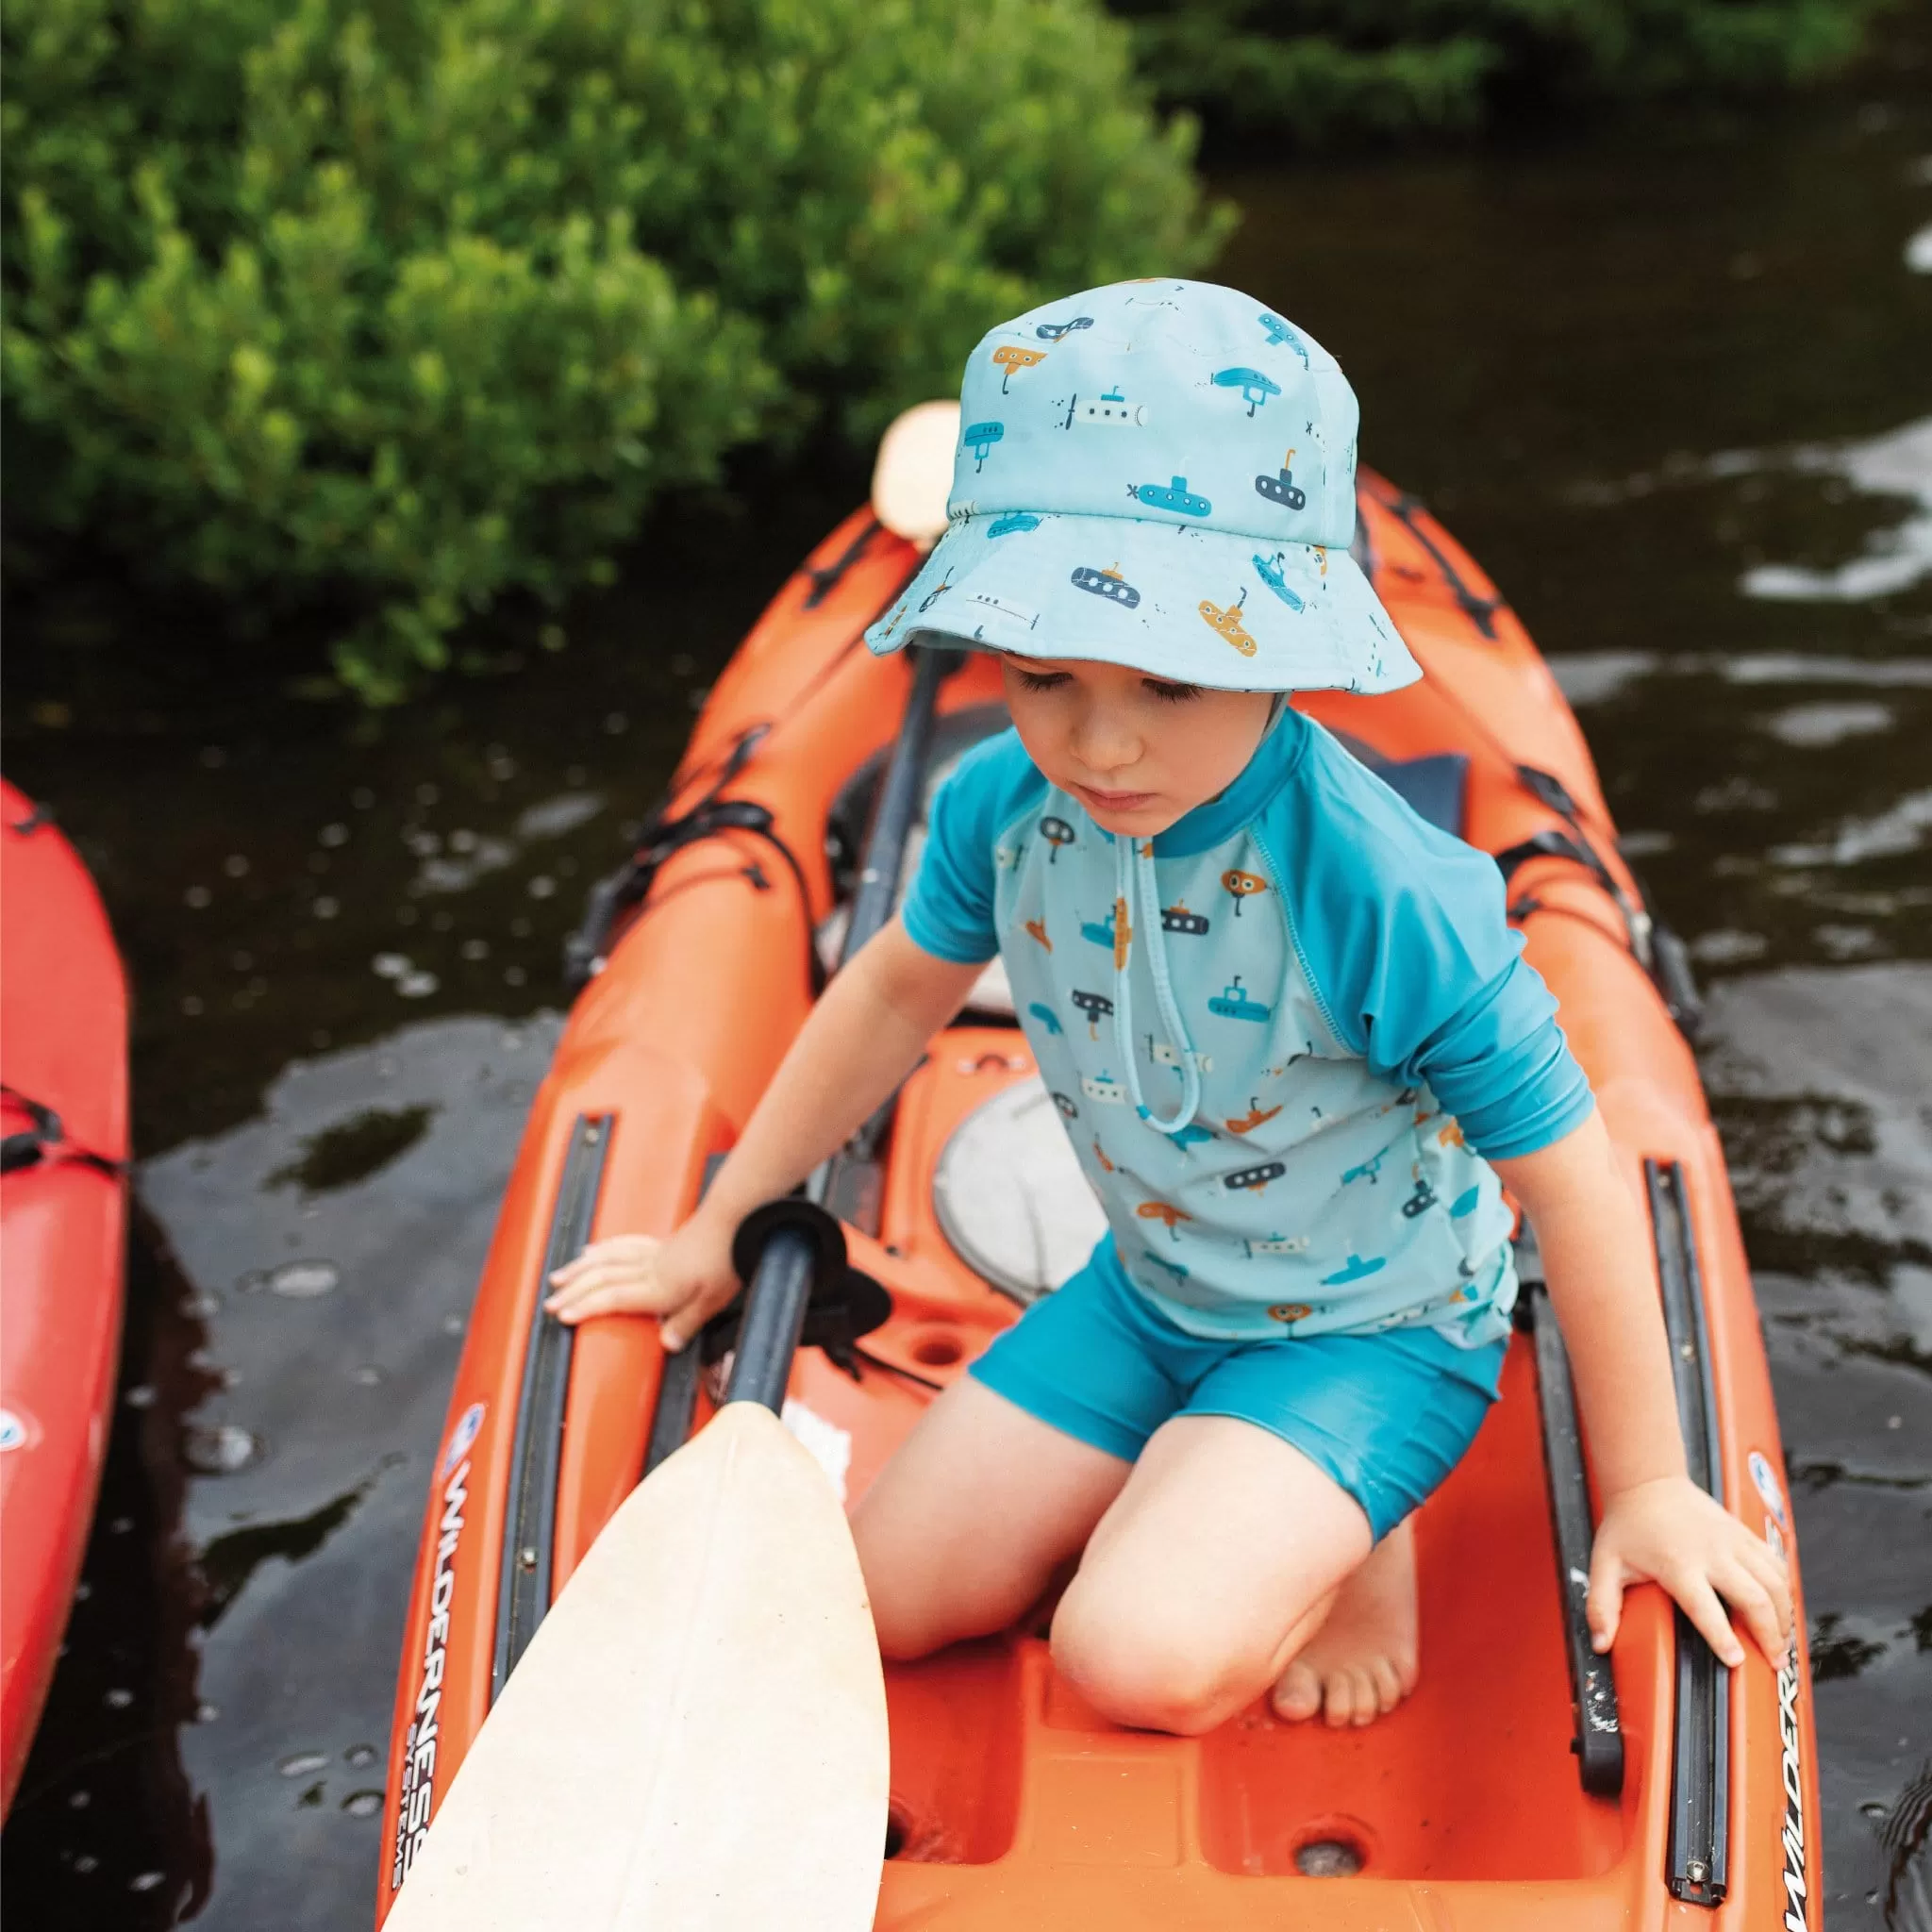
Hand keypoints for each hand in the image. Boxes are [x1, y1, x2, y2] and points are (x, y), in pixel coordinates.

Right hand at [543, 1209, 739, 1352]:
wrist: (735, 1218)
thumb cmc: (727, 1257)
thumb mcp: (713, 1301)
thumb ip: (685, 1323)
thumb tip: (665, 1344)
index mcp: (660, 1287)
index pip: (614, 1297)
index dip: (586, 1307)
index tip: (563, 1316)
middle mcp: (650, 1268)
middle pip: (602, 1278)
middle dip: (573, 1292)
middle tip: (549, 1304)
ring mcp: (654, 1253)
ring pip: (607, 1259)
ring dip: (580, 1270)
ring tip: (558, 1278)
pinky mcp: (661, 1243)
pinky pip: (622, 1245)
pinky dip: (602, 1250)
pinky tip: (592, 1252)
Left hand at [1586, 1474, 1792, 1667]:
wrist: (1647, 1480)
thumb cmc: (1628, 1524)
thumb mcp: (1605, 1563)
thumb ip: (1601, 1605)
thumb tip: (1601, 1643)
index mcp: (1677, 1564)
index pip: (1705, 1607)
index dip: (1722, 1637)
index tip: (1736, 1661)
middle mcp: (1711, 1552)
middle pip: (1754, 1598)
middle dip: (1770, 1635)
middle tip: (1774, 1663)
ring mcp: (1732, 1540)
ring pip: (1774, 1581)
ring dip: (1784, 1616)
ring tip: (1783, 1643)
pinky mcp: (1744, 1533)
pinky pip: (1776, 1562)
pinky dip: (1785, 1589)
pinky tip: (1784, 1609)